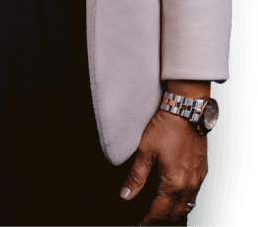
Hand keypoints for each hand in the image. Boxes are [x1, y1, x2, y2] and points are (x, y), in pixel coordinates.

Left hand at [120, 110, 206, 224]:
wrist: (187, 111)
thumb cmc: (165, 128)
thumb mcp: (145, 151)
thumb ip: (136, 176)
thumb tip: (125, 196)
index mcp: (174, 184)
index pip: (159, 212)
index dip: (147, 220)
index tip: (139, 224)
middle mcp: (189, 185)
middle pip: (175, 213)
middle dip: (161, 218)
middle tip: (147, 218)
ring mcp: (198, 179)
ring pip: (187, 206)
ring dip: (174, 211)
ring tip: (160, 210)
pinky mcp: (202, 170)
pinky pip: (195, 195)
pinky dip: (184, 201)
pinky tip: (176, 195)